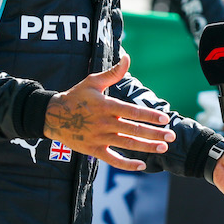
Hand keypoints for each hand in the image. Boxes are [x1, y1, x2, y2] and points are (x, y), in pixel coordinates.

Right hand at [45, 53, 175, 171]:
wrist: (52, 116)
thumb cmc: (76, 96)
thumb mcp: (93, 81)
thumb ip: (113, 73)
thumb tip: (127, 57)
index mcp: (106, 106)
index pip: (132, 111)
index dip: (150, 116)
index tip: (165, 119)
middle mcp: (104, 123)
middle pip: (133, 130)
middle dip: (154, 134)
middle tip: (171, 136)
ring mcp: (99, 138)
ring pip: (127, 144)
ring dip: (146, 147)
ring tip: (163, 148)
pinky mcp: (93, 150)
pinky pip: (112, 159)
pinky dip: (126, 164)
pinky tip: (141, 166)